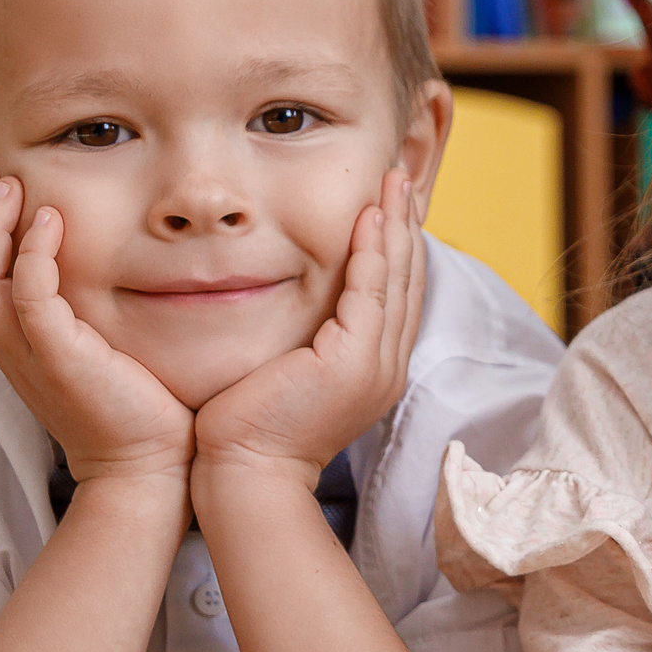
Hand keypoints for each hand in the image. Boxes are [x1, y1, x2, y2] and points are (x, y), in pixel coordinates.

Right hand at [0, 173, 192, 487]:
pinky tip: (52, 221)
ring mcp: (27, 354)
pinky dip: (31, 254)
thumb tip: (84, 263)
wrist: (147, 464)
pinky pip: (27, 297)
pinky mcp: (58, 358)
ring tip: (12, 186)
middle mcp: (5, 346)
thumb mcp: (88, 344)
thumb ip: (73, 307)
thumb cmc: (129, 402)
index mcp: (7, 341)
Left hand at [193, 168, 425, 491]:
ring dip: (396, 226)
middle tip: (401, 178)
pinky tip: (369, 217)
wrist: (244, 472)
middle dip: (406, 225)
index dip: (397, 246)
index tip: (390, 205)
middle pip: (407, 281)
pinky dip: (372, 251)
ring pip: (396, 280)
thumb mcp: (288, 373)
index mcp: (374, 369)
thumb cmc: (249, 428)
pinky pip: (370, 293)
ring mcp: (376, 365)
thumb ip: (305, 338)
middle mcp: (387, 366)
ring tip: (393, 183)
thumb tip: (295, 305)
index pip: (396, 295)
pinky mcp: (354, 361)